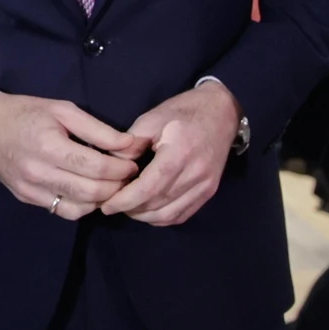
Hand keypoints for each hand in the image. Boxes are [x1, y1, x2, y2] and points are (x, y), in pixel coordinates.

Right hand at [0, 93, 147, 220]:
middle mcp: (39, 173)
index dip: (122, 168)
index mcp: (50, 146)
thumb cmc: (27, 112)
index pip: (96, 167)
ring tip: (111, 185)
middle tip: (128, 175)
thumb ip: (99, 130)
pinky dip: (83, 206)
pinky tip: (89, 193)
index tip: (133, 163)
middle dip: (118, 185)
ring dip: (103, 199)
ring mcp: (31, 190)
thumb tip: (131, 145)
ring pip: (80, 208)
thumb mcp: (64, 110)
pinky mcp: (27, 199)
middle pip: (91, 191)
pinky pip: (63, 211)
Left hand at [99, 82, 242, 225]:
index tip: (106, 205)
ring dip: (144, 216)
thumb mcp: (152, 119)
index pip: (149, 187)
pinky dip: (161, 218)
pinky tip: (147, 210)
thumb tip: (111, 166)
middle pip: (157, 204)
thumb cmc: (182, 112)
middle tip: (111, 204)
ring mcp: (205, 186)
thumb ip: (131, 144)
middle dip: (131, 209)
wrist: (222, 112)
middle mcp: (196, 174)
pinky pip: (182, 215)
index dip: (125, 200)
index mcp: (179, 153)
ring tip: (127, 208)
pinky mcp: (210, 192)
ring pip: (169, 214)